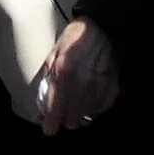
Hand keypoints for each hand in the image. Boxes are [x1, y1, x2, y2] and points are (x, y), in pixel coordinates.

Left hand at [38, 17, 120, 135]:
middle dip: (64, 119)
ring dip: (79, 115)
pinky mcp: (113, 87)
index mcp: (63, 72)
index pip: (55, 110)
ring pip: (86, 116)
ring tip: (75, 106)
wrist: (103, 26)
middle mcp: (82, 82)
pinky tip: (89, 100)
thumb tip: (41, 101)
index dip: (50, 123)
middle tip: (62, 113)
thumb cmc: (75, 38)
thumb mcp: (54, 53)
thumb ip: (48, 78)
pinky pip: (101, 109)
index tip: (48, 128)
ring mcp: (99, 86)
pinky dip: (93, 108)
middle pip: (71, 118)